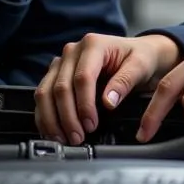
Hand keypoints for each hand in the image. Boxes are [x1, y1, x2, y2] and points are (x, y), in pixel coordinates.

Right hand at [35, 33, 181, 142]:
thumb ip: (124, 81)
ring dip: (52, 119)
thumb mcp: (140, 66)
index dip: (84, 105)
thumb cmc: (140, 58)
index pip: (82, 78)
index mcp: (93, 44)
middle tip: (77, 138)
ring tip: (64, 139)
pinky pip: (43, 96)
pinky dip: (45, 116)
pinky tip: (52, 131)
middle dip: (68, 117)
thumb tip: (108, 102)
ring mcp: (62, 62)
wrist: (139, 52)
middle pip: (61, 87)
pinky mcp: (56, 74)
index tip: (91, 125)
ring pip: (45, 92)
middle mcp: (73, 51)